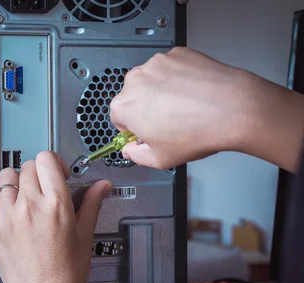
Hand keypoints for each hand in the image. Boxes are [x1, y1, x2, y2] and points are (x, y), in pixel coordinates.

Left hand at [0, 151, 111, 282]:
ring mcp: (9, 216)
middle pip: (27, 166)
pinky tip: (4, 206)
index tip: (57, 174)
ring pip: (5, 177)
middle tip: (43, 190)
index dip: (54, 163)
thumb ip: (91, 203)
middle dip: (38, 174)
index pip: (47, 159)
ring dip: (16, 183)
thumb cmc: (66, 274)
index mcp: (56, 203)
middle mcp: (30, 205)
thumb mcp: (84, 234)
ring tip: (24, 198)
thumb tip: (102, 186)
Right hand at [110, 47, 303, 171]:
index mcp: (125, 105)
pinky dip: (178, 78)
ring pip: (152, 80)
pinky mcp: (177, 54)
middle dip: (146, 108)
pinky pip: (171, 68)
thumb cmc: (197, 132)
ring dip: (161, 91)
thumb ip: (136, 156)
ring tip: (184, 107)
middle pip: (133, 96)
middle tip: (168, 122)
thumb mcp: (160, 160)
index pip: (118, 117)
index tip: (146, 132)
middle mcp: (136, 79)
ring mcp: (157, 63)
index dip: (133, 128)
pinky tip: (192, 93)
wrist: (234, 108)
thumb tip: (131, 150)